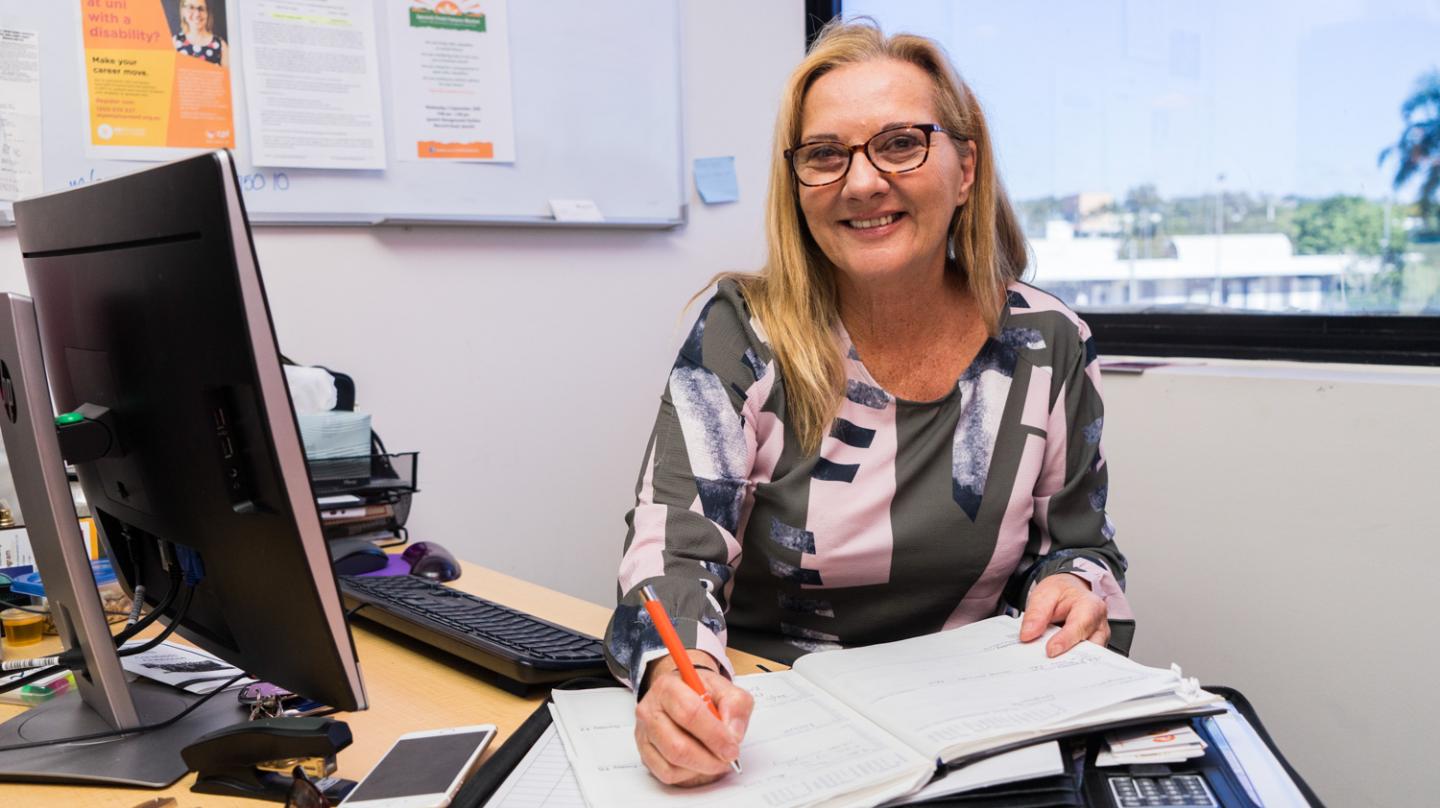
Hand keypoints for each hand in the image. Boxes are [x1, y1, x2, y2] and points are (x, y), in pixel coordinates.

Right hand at [634, 650, 752, 786]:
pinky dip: (688, 773)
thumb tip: (732, 735)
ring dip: (701, 767)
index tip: (732, 747)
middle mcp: (650, 710)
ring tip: (716, 758)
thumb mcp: (726, 690)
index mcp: (668, 687)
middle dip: (709, 758)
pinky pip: (667, 773)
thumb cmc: (703, 693)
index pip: (690, 714)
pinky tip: (699, 762)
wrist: (684, 694)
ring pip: (672, 763)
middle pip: (677, 745)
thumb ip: (736, 707)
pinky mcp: (645, 752)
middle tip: (727, 758)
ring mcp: (644, 733)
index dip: (714, 735)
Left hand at [1019, 573, 1109, 656]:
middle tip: (1047, 664)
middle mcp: (1099, 625)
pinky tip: (1054, 663)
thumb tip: (1028, 635)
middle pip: (1089, 648)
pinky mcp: (1093, 649)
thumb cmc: (1061, 592)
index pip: (1080, 626)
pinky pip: (1083, 660)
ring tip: (1049, 665)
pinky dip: (1069, 662)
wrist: (1070, 592)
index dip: (1065, 640)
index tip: (1050, 651)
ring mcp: (1098, 639)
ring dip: (1069, 662)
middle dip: (1069, 657)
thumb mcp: (1044, 594)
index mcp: (1090, 606)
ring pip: (1088, 658)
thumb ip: (1036, 613)